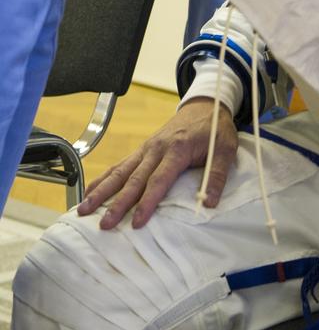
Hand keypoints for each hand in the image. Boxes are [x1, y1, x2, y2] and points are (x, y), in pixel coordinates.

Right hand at [77, 99, 237, 229]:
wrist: (205, 104)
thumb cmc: (215, 129)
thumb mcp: (225, 149)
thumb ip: (217, 175)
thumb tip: (208, 203)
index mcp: (177, 148)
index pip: (159, 179)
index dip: (148, 202)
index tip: (137, 223)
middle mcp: (156, 148)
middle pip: (133, 178)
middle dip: (117, 203)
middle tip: (103, 224)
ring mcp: (146, 148)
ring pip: (120, 171)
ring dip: (101, 191)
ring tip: (83, 210)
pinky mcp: (141, 150)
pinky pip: (119, 165)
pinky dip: (102, 179)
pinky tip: (89, 193)